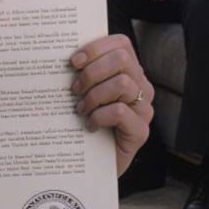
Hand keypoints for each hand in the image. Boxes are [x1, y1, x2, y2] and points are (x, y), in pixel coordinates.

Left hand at [70, 34, 155, 176]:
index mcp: (129, 72)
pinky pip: (119, 111)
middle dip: (92, 71)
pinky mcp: (141, 131)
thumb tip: (63, 56)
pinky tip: (89, 125)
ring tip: (81, 108)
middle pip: (122, 59)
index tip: (73, 61)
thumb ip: (82, 72)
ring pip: (122, 83)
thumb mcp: (84, 92)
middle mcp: (142, 87)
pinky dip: (98, 116)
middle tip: (75, 89)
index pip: (121, 44)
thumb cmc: (85, 121)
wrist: (93, 164)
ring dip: (94, 95)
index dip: (96, 47)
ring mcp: (144, 110)